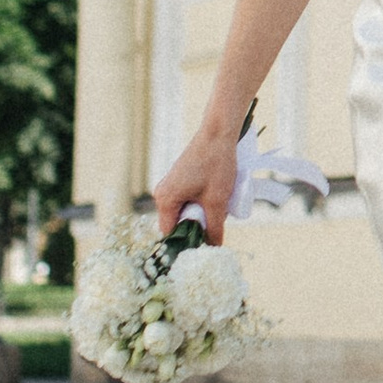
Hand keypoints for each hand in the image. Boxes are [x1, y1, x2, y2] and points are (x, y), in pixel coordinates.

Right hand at [152, 116, 239, 244]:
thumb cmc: (216, 164)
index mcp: (165, 200)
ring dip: (201, 214)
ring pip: (185, 211)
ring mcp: (170, 185)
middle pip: (177, 223)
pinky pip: (187, 200)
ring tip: (218, 210)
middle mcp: (162, 194)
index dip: (187, 242)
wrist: (219, 132)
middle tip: (215, 227)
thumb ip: (214, 228)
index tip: (204, 247)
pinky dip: (201, 203)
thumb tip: (214, 249)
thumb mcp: (217, 201)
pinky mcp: (180, 179)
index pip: (170, 233)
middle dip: (196, 227)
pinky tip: (215, 199)